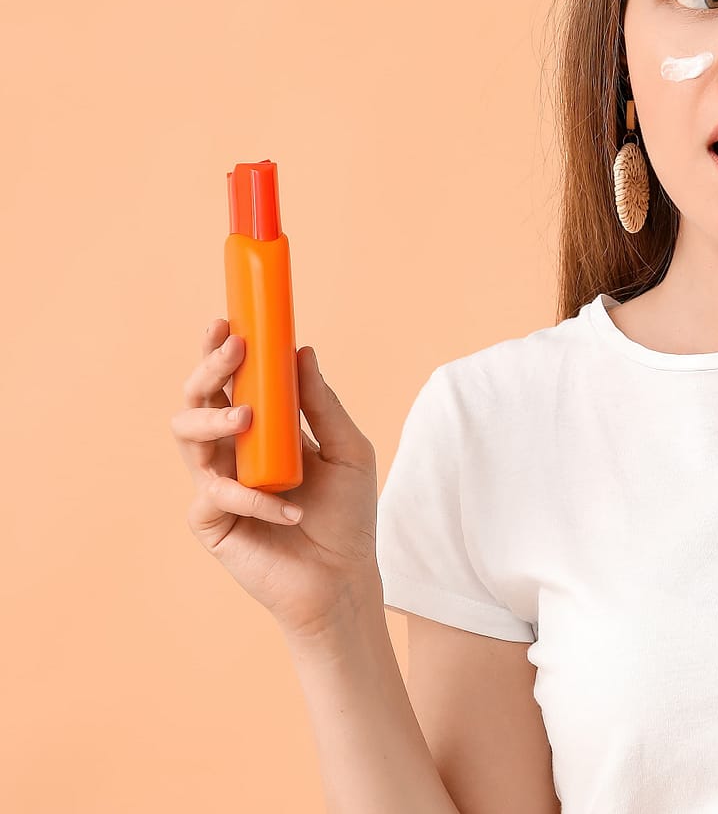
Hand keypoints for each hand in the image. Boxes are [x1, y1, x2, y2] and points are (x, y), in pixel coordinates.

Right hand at [171, 319, 381, 641]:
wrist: (344, 578)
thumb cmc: (347, 515)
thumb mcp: (348, 450)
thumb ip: (322, 404)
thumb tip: (302, 351)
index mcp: (261, 428)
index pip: (231, 382)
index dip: (220, 351)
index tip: (228, 322)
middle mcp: (231, 450)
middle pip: (197, 399)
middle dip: (209, 370)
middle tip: (233, 351)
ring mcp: (216, 484)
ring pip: (187, 437)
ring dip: (215, 419)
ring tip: (248, 418)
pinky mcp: (211, 522)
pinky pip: (215, 495)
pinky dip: (254, 499)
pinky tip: (291, 510)